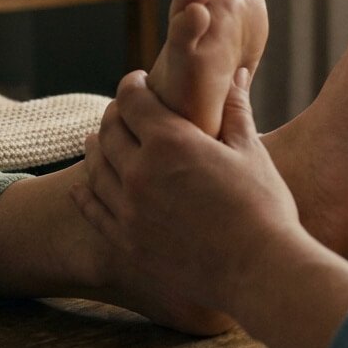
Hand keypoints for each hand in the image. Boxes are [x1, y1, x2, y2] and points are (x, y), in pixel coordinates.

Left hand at [72, 67, 307, 314]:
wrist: (259, 272)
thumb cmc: (263, 208)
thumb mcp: (251, 152)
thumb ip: (236, 111)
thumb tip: (238, 76)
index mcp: (170, 142)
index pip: (132, 99)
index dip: (133, 84)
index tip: (139, 81)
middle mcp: (140, 172)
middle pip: (108, 130)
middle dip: (115, 114)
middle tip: (123, 111)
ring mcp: (128, 210)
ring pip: (95, 168)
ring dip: (95, 148)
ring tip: (98, 141)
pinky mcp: (126, 242)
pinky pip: (93, 209)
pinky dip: (85, 192)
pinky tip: (84, 186)